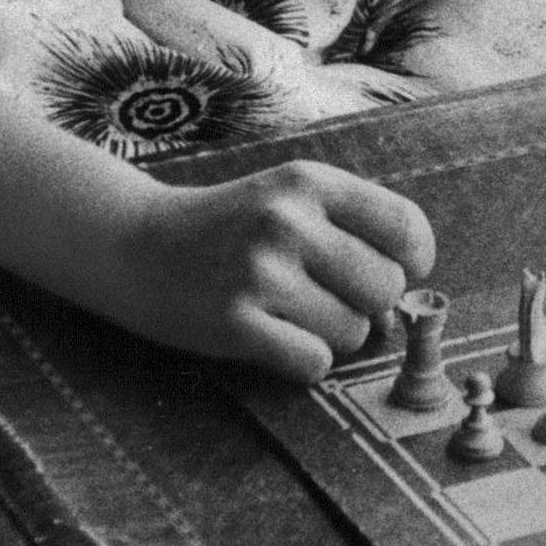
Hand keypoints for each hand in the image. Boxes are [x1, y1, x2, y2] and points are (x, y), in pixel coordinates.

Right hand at [99, 161, 436, 383]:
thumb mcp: (289, 197)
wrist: (133, 244)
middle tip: (325, 297)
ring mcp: (259, 273)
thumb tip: (403, 306)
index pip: (407, 226)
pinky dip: (304, 362)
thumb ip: (353, 229)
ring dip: (334, 335)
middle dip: (368, 304)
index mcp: (308, 182)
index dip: (412, 260)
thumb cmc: (230, 227)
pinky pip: (314, 363)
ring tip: (289, 314)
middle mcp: (286, 221)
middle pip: (387, 287)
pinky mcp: (233, 323)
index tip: (390, 270)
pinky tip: (273, 339)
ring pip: (354, 331)